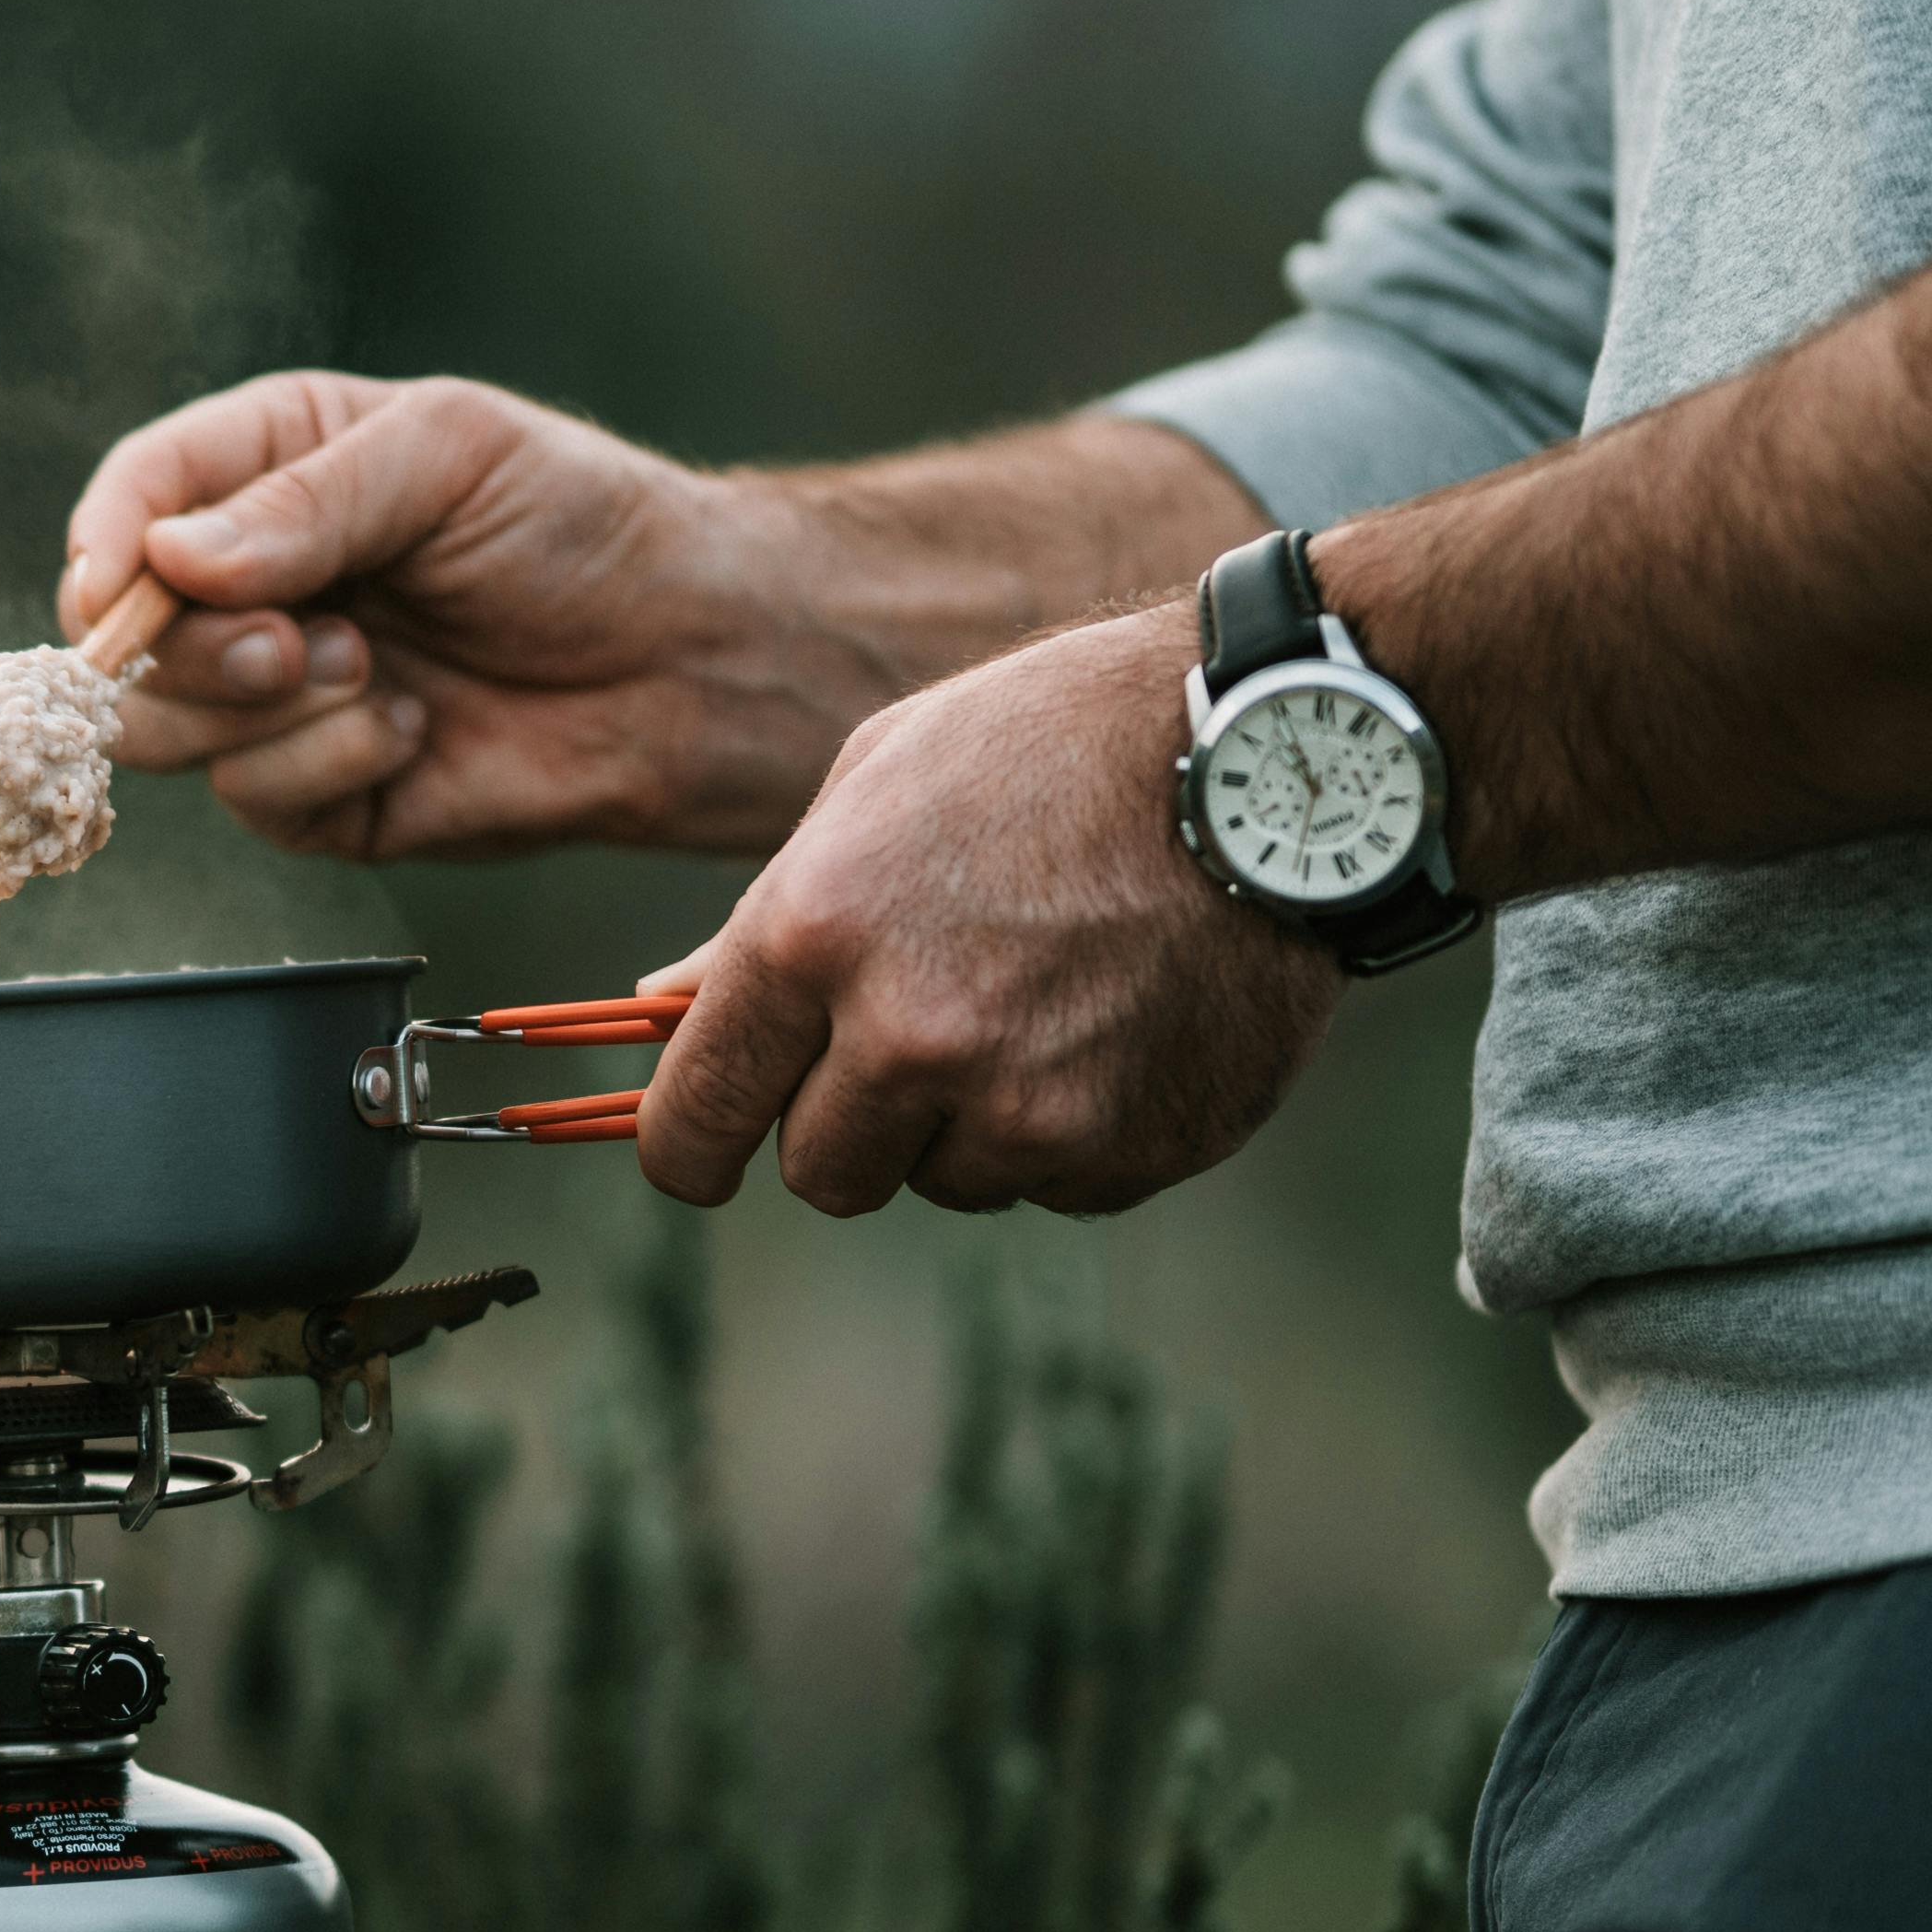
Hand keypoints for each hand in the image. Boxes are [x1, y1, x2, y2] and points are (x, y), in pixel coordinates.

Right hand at [58, 373, 881, 861]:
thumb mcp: (448, 456)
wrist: (691, 661)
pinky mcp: (319, 794)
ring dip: (266, 713)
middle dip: (199, 651)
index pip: (134, 501)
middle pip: (125, 637)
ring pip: (168, 730)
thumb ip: (306, 500)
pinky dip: (329, 767)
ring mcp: (279, 696)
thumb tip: (168, 558)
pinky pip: (257, 800)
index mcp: (270, 471)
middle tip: (298, 644)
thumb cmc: (583, 527)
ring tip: (376, 675)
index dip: (107, 548)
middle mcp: (256, 586)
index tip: (119, 591)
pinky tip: (413, 731)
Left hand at [638, 610, 1339, 1216]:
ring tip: (1036, 1000)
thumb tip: (657, 1013)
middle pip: (821, 1175)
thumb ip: (758, 924)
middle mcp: (914, 1037)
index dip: (688, 1149)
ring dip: (966, 1124)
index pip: (698, 1119)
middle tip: (909, 1038)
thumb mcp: (873, 788)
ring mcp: (1031, 1107)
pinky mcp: (1132, 1149)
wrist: (1275, 759)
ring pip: (947, 1183)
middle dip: (844, 1126)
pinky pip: (1057, 1185)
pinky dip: (1070, 1131)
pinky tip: (1114, 1023)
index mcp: (817, 937)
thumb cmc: (1054, 746)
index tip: (701, 1152)